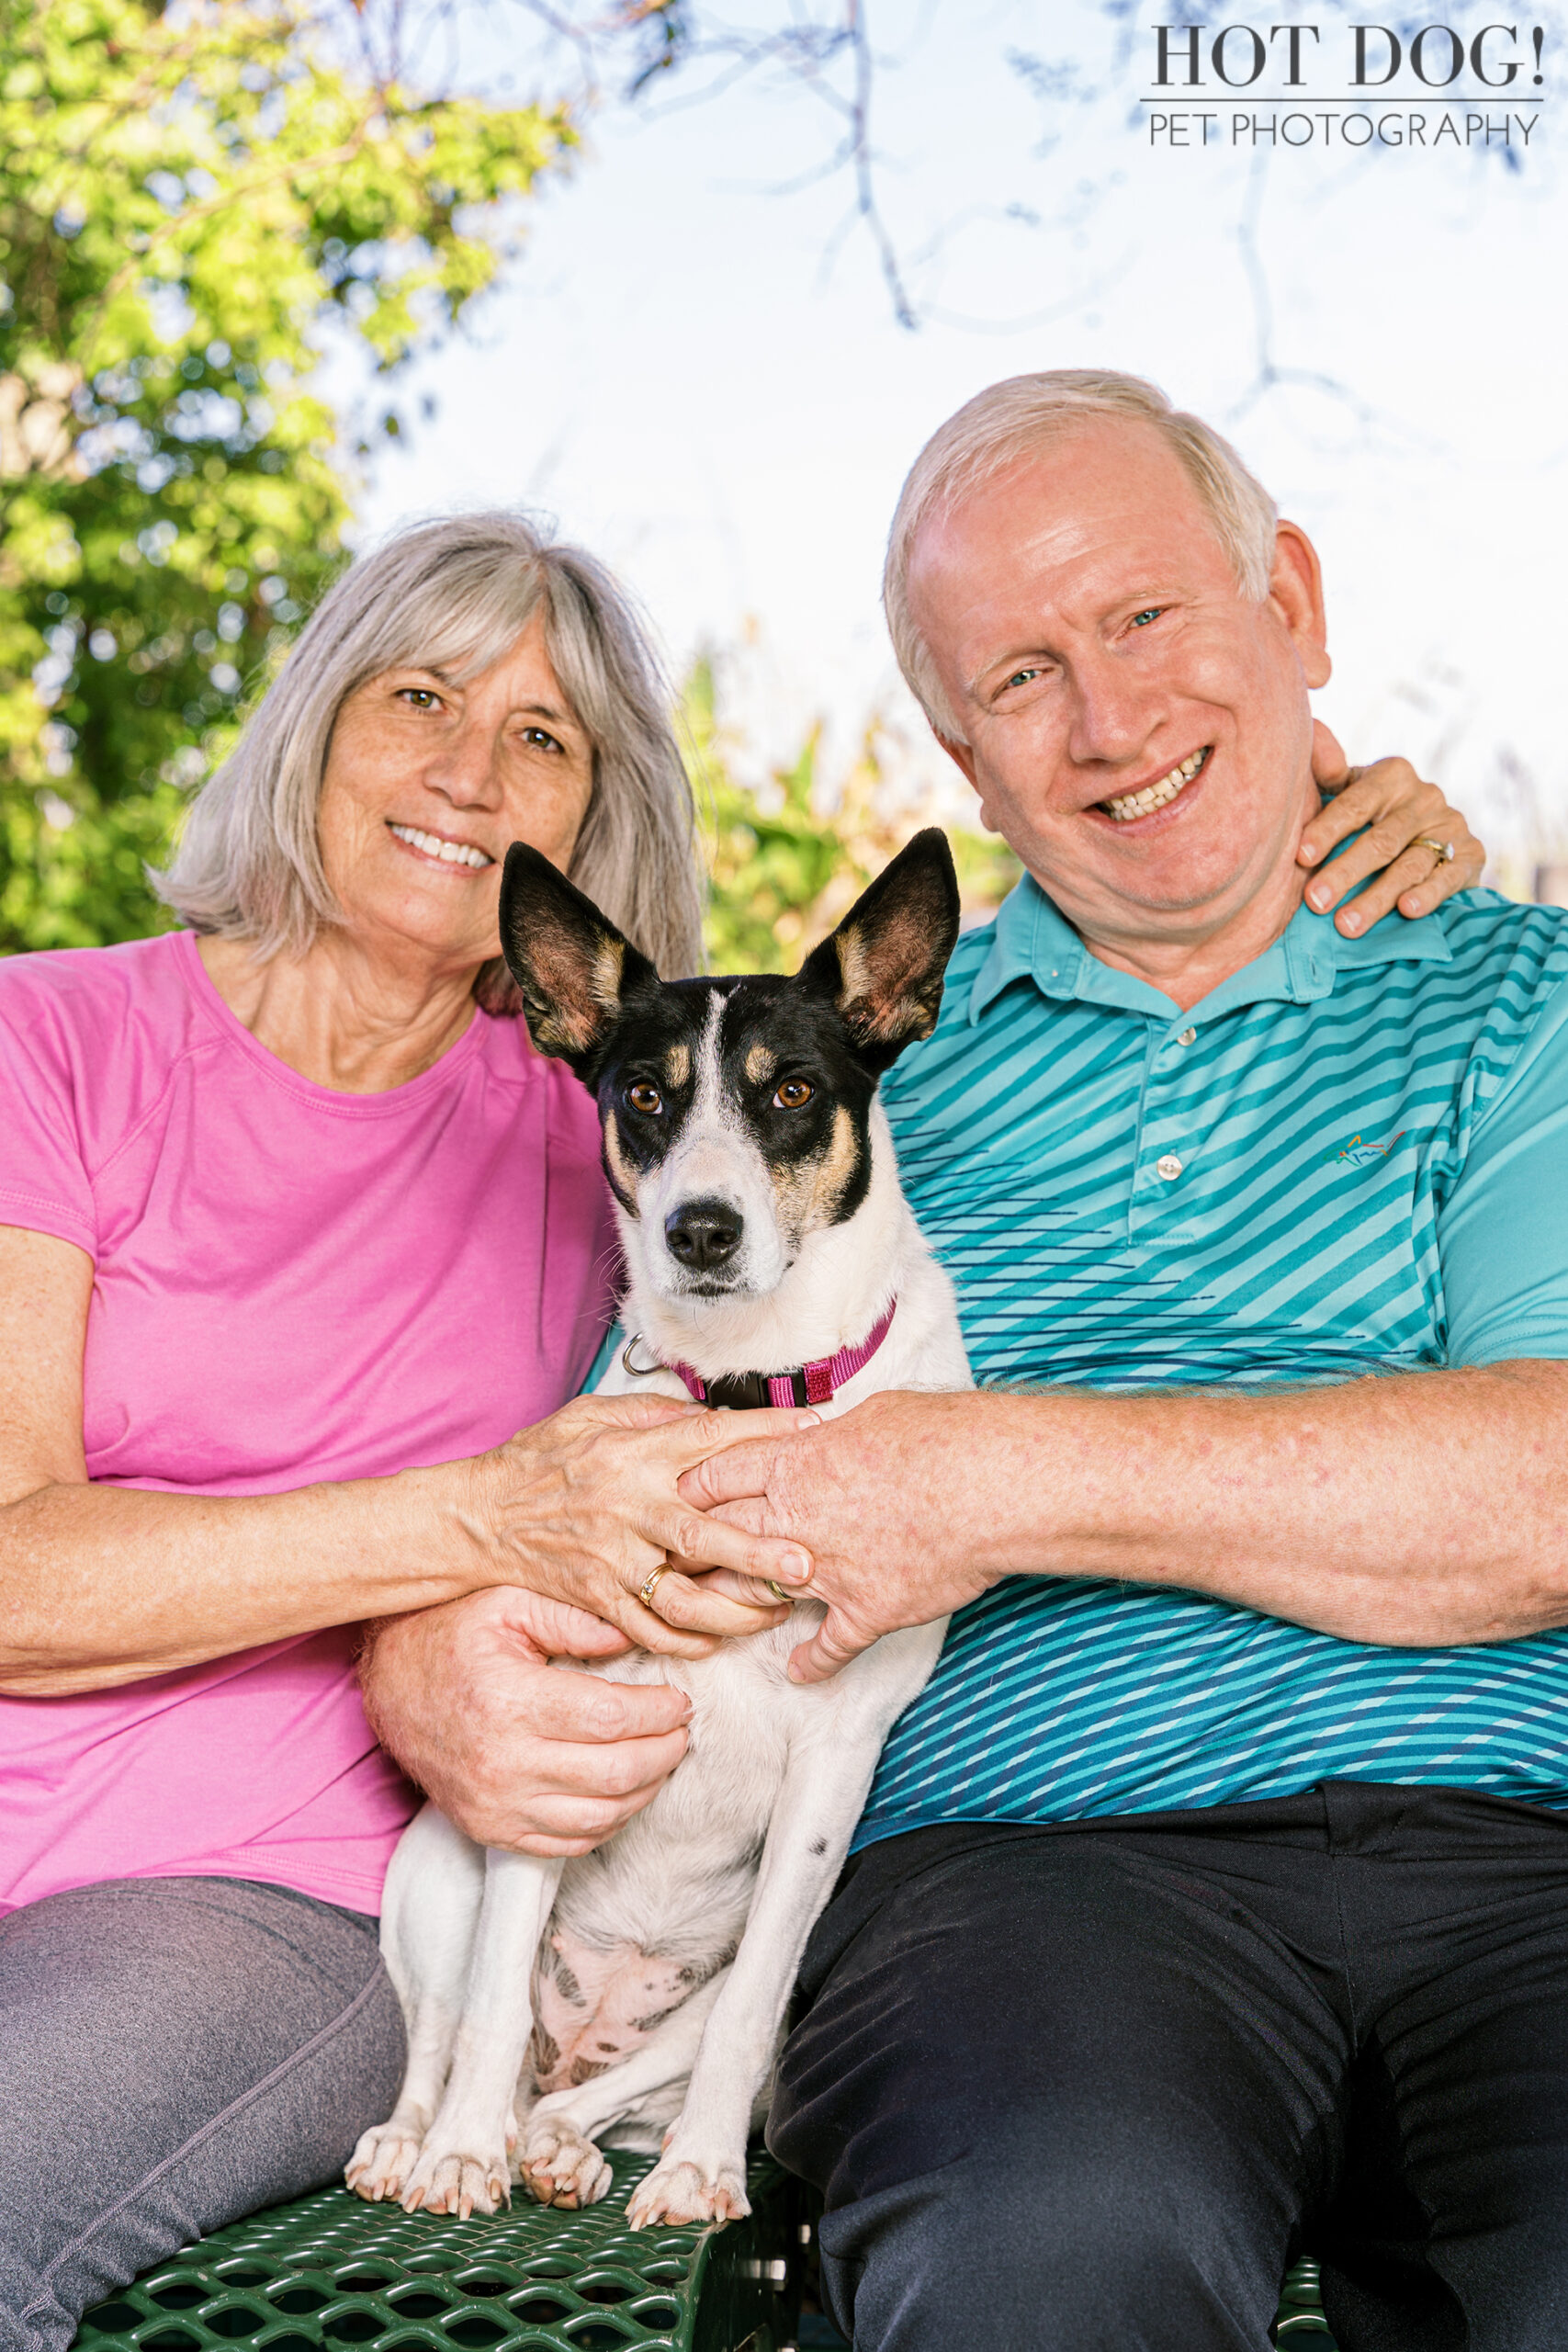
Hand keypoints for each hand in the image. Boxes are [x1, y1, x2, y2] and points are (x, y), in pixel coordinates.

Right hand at [359, 1587, 693, 1856]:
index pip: (611, 1718)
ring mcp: (495, 1804)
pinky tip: (625, 1792)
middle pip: (615, 1773)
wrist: (387, 1686)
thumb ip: (573, 1618)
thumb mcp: (506, 1603)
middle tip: (682, 1730)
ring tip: (662, 1758)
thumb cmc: (450, 1635)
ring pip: (599, 1817)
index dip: (659, 1712)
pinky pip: (567, 1844)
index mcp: (510, 1701)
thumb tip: (634, 1636)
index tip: (681, 1699)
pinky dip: (608, 1823)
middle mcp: (502, 1762)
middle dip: (665, 1752)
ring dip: (646, 1791)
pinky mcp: (489, 1828)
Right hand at [466, 1391, 815, 1658]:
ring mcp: (611, 1558)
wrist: (478, 1516)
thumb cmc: (540, 1460)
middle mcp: (627, 1507)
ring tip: (776, 1614)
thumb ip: (654, 1415)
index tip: (811, 1431)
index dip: (763, 1433)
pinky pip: (647, 1630)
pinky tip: (719, 1639)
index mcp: (633, 1454)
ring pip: (681, 1597)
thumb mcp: (592, 1415)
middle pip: (701, 1535)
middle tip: (806, 1562)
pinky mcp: (596, 1597)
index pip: (708, 1440)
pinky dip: (686, 1641)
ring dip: (733, 1611)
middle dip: (757, 1552)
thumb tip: (712, 1416)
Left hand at [674, 1392, 993, 1682]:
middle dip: (692, 1548)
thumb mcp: (869, 1416)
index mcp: (791, 1465)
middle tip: (674, 1558)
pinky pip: (828, 1645)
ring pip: (756, 1595)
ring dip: (734, 1605)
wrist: (986, 1485)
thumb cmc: (937, 1437)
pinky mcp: (865, 1610)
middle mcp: (795, 1521)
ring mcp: (826, 1572)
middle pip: (720, 1538)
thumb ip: (828, 1436)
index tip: (676, 1498)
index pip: (715, 1478)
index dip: (690, 1489)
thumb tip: (820, 1436)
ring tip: (717, 1614)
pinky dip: (813, 1662)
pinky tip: (801, 1671)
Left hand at [1299, 724, 1484, 935]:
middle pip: (1381, 841)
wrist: (1430, 836)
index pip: (1355, 804)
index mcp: (1390, 776)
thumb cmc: (1369, 817)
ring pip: (1410, 865)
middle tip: (1316, 902)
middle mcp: (1424, 796)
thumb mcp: (1347, 792)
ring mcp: (1451, 824)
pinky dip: (1427, 894)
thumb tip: (1309, 747)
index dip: (1327, 831)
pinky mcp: (1472, 853)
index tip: (1301, 857)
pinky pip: (1449, 877)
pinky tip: (1406, 910)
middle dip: (1345, 873)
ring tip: (1346, 925)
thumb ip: (1325, 773)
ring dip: (1377, 898)